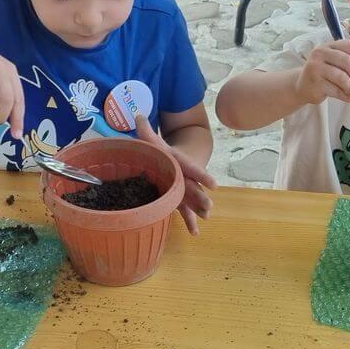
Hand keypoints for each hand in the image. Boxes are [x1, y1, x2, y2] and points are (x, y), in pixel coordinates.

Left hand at [134, 114, 215, 235]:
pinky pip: (186, 211)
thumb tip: (137, 114)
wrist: (173, 157)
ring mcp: (184, 189)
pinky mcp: (180, 200)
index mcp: (180, 161)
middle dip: (201, 196)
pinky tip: (195, 234)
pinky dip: (190, 222)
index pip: (192, 167)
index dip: (202, 175)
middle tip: (209, 204)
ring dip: (199, 209)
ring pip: (193, 200)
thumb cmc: (162, 150)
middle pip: (194, 186)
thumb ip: (145, 130)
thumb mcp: (153, 140)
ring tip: (206, 217)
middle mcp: (185, 176)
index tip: (213, 183)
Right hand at [295, 40, 349, 105]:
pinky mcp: (313, 82)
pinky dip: (345, 96)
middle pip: (347, 61)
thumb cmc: (327, 74)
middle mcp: (320, 53)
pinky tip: (349, 98)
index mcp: (329, 46)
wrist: (303, 86)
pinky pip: (335, 90)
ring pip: (342, 77)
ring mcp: (315, 67)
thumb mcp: (344, 65)